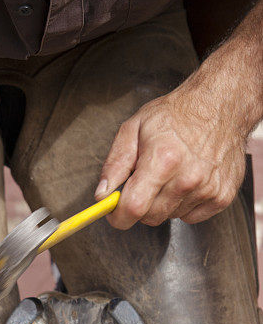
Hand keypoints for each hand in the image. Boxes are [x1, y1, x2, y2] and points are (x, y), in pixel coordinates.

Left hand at [95, 80, 246, 227]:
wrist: (219, 105)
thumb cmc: (175, 115)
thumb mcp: (133, 129)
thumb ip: (114, 165)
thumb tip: (102, 195)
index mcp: (162, 160)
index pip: (133, 208)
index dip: (118, 216)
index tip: (114, 212)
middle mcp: (188, 178)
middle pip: (150, 217)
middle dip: (141, 206)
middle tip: (145, 182)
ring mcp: (208, 189)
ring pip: (169, 217)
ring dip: (164, 203)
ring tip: (171, 175)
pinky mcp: (223, 196)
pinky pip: (191, 217)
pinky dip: (184, 205)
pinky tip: (187, 182)